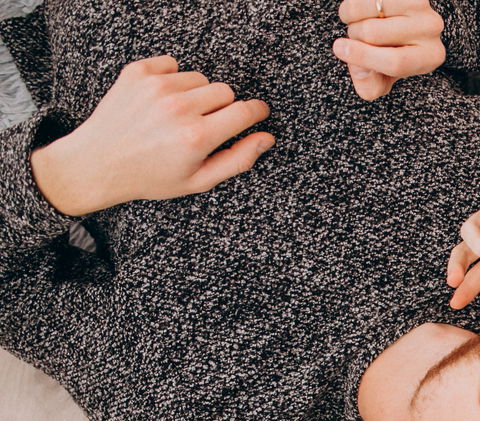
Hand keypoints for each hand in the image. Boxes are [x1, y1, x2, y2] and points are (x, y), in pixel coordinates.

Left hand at [29, 56, 271, 216]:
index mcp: (197, 137)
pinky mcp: (137, 73)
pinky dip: (171, 78)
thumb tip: (266, 138)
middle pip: (225, 91)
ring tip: (176, 116)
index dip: (257, 112)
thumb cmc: (149, 176)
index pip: (245, 111)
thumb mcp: (199, 180)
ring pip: (199, 79)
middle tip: (203, 125)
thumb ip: (238, 159)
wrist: (97, 163)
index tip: (258, 112)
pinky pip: (171, 64)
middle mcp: (178, 108)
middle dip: (221, 107)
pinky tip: (160, 101)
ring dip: (195, 94)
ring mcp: (156, 87)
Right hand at [334, 0, 445, 100]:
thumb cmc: (390, 50)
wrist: (397, 18)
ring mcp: (420, 4)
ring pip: (367, 10)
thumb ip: (368, 84)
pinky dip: (354, 3)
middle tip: (360, 37)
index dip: (363, 57)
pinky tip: (365, 9)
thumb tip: (360, 67)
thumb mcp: (381, 75)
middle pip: (372, 33)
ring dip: (352, 17)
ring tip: (362, 22)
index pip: (396, 62)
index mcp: (430, 56)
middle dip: (354, 36)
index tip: (339, 48)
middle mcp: (432, 28)